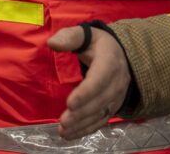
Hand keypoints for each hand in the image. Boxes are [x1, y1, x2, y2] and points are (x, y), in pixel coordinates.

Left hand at [47, 24, 130, 139]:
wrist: (118, 53)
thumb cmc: (95, 43)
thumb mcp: (84, 34)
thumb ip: (68, 37)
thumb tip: (52, 43)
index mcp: (110, 61)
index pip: (100, 79)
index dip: (86, 93)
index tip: (70, 103)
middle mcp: (118, 82)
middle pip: (100, 101)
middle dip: (82, 113)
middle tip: (63, 121)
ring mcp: (117, 96)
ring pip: (101, 113)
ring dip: (83, 124)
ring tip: (63, 131)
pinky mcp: (113, 106)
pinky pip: (101, 120)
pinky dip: (87, 129)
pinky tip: (71, 134)